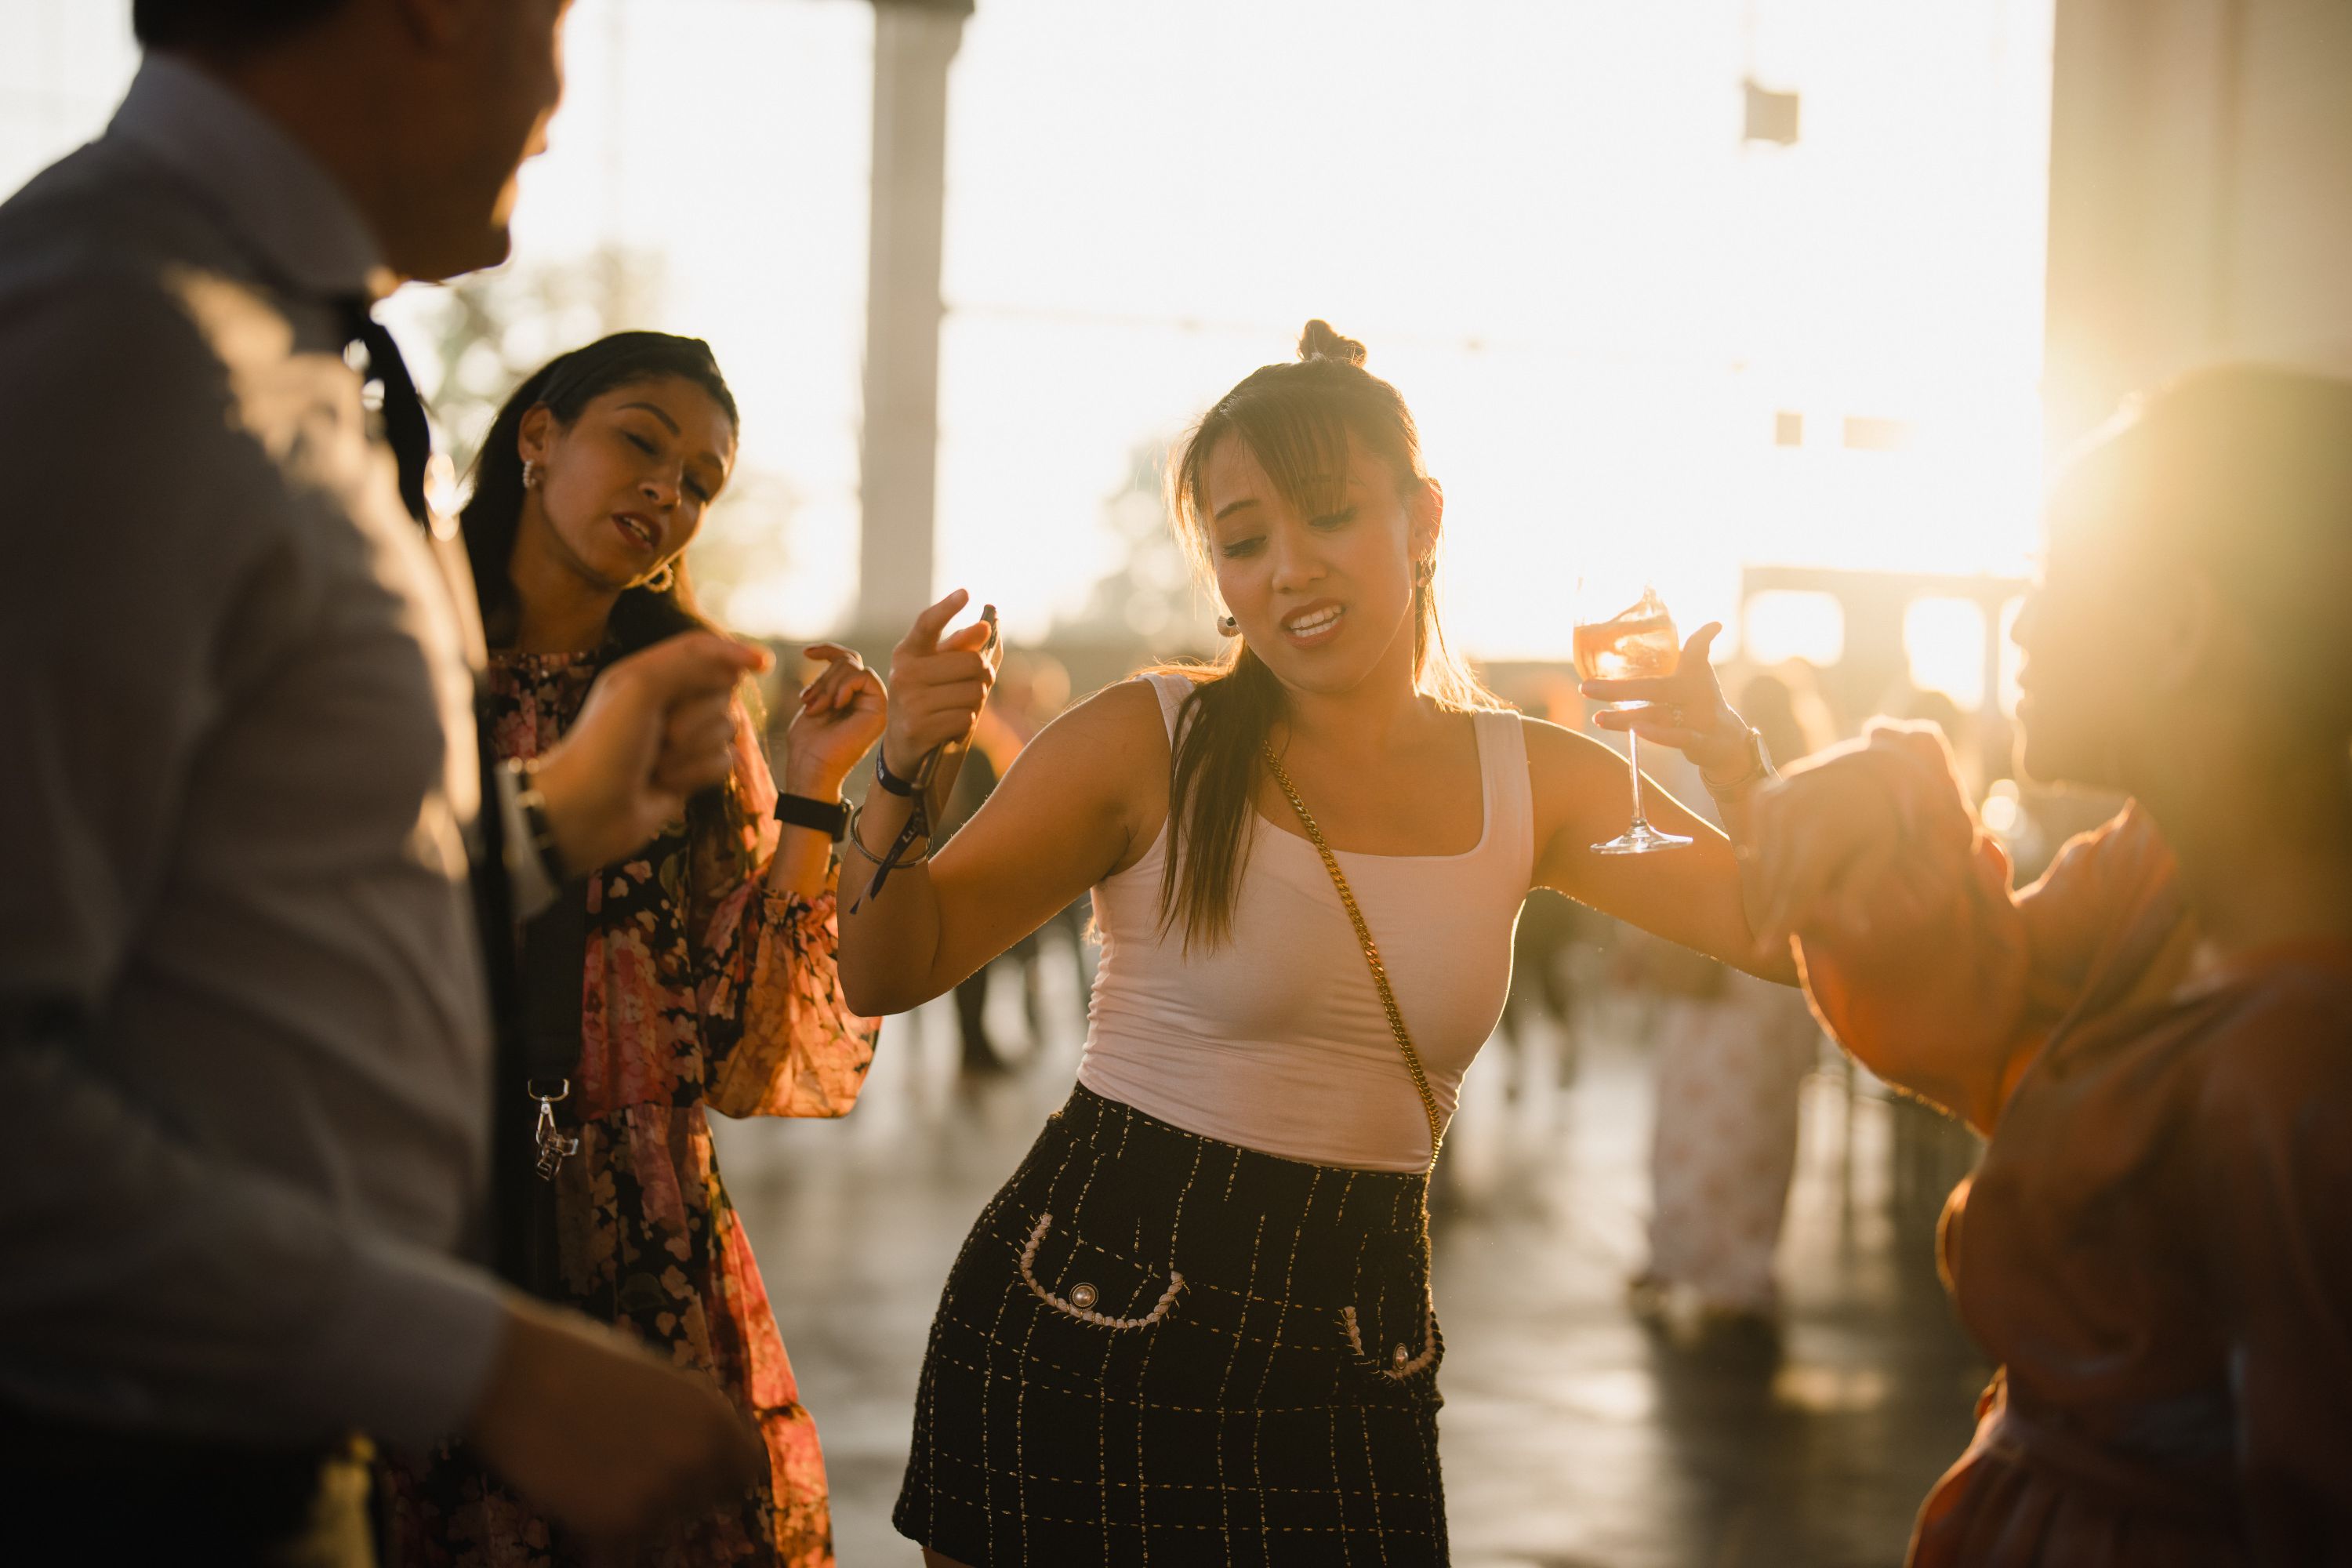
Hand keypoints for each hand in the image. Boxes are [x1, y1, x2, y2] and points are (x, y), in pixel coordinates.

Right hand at [465, 1297, 765, 1552]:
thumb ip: (689, 1420)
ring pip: (662, 1523)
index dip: (718, 1473)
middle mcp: (698, 1461)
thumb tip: (705, 1453)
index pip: (744, 1471)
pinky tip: (576, 1493)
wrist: (514, 1376)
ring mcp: (659, 1497)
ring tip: (594, 1469)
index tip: (693, 1473)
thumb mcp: (659, 1380)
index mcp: (714, 1417)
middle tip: (626, 1465)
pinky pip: (622, 1547)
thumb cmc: (581, 1364)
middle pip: (704, 1501)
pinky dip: (602, 1533)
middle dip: (675, 1491)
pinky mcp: (615, 1527)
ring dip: (637, 1510)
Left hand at [533, 631, 770, 871]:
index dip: (734, 653)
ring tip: (657, 764)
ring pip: (726, 730)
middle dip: (699, 716)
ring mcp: (680, 739)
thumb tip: (746, 660)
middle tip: (662, 734)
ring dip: (694, 750)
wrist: (584, 812)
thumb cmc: (604, 746)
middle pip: (722, 691)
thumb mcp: (641, 688)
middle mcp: (667, 701)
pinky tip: (666, 784)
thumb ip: (692, 662)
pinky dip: (697, 774)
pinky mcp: (690, 771)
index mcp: (649, 672)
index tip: (762, 665)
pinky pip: (723, 763)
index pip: (704, 649)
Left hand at [781, 644, 887, 797]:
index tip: (806, 652)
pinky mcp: (880, 709)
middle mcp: (867, 699)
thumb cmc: (808, 742)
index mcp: (853, 697)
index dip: (828, 650)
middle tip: (809, 702)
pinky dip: (844, 686)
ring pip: (854, 666)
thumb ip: (829, 680)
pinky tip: (835, 706)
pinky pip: (865, 676)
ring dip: (828, 684)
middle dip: (822, 678)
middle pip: (848, 661)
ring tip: (817, 708)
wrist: (812, 766)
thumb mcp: (816, 700)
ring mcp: (876, 704)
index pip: (848, 661)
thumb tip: (834, 656)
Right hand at [880, 589, 998, 779]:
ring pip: (975, 693)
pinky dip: (966, 723)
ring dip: (976, 703)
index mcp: (908, 653)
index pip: (927, 624)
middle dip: (984, 676)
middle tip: (974, 685)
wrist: (902, 746)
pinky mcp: (920, 728)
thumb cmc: (927, 700)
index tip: (966, 593)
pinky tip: (950, 725)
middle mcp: (904, 673)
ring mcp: (910, 702)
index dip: (947, 608)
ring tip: (957, 708)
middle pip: (973, 663)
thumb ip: (961, 647)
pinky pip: (967, 718)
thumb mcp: (937, 671)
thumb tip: (986, 625)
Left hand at [1579, 621, 1753, 774]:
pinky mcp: (1700, 742)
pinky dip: (1657, 735)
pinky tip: (1635, 732)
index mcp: (1694, 675)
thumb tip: (1693, 624)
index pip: (1696, 650)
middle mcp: (1696, 694)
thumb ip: (1683, 651)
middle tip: (1585, 688)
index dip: (1702, 638)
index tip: (1714, 625)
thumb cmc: (1702, 699)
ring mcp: (1699, 719)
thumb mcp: (1695, 674)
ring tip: (1598, 718)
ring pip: (1657, 715)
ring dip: (1625, 718)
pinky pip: (1677, 738)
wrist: (1728, 741)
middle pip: (1655, 688)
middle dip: (1618, 689)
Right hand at [1746, 750, 1925, 954]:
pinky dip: (1767, 863)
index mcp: (1822, 831)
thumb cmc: (1880, 818)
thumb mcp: (1879, 852)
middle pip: (1776, 882)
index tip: (1764, 952)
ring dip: (1772, 889)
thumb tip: (1855, 931)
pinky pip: (1756, 844)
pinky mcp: (1761, 797)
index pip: (1796, 889)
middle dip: (1781, 910)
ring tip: (1796, 895)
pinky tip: (1786, 867)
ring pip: (1762, 865)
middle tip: (1792, 933)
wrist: (1863, 767)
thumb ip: (1858, 891)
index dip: (1781, 923)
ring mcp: (1771, 802)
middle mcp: (1790, 814)